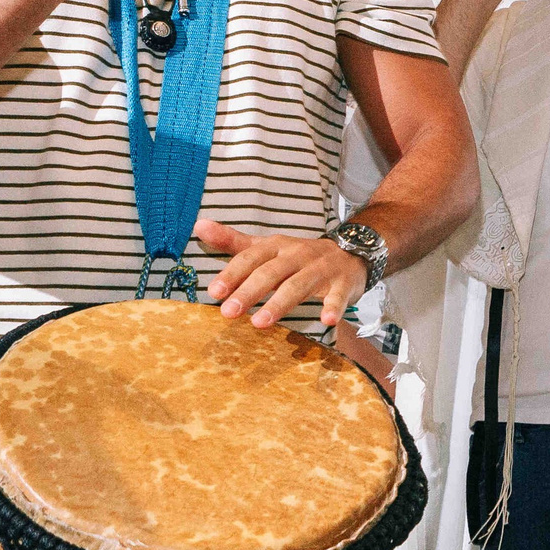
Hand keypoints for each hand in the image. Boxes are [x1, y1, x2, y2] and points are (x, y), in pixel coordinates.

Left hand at [196, 217, 368, 335]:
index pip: (251, 257)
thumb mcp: (267, 246)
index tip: (214, 292)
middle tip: (228, 313)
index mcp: (277, 246)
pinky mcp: (343, 283)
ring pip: (298, 285)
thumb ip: (233, 241)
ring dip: (279, 303)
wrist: (351, 251)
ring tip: (260, 323)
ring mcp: (322, 268)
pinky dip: (334, 307)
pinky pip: (338, 295)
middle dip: (249, 292)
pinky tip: (327, 321)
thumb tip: (198, 226)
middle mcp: (298, 254)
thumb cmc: (300, 256)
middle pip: (271, 273)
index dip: (232, 273)